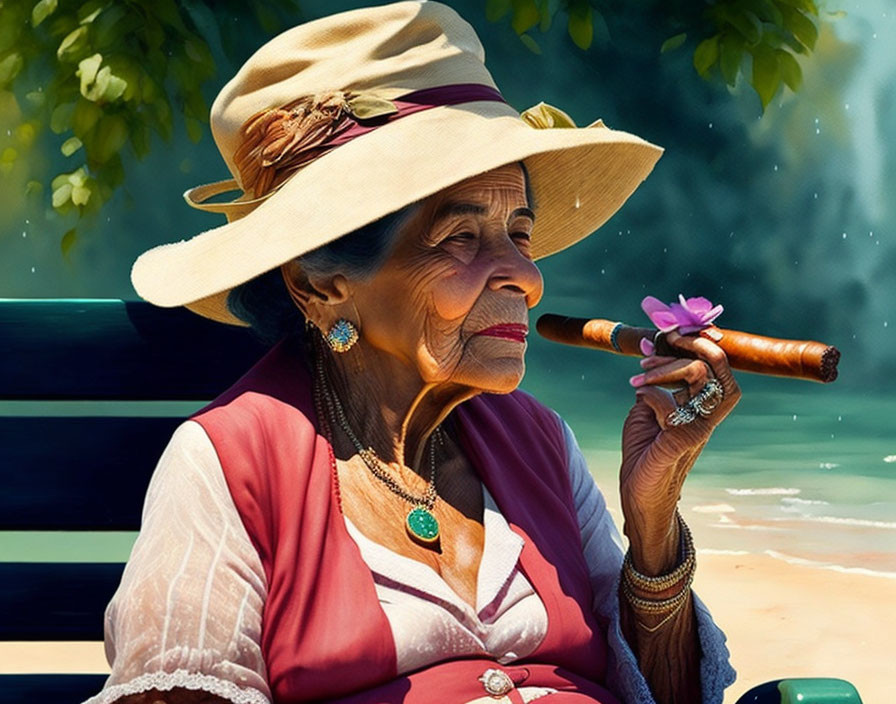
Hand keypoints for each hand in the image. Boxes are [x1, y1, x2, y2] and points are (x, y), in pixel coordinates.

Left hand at [619, 330, 740, 574]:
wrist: (639, 495)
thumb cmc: (645, 452)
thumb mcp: (648, 408)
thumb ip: (657, 381)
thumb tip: (653, 345)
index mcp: (702, 406)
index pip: (719, 365)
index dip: (701, 341)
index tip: (671, 332)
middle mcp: (706, 416)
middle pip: (717, 365)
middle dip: (688, 344)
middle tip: (657, 345)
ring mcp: (697, 429)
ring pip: (699, 377)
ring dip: (664, 367)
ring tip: (639, 375)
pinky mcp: (680, 443)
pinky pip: (671, 406)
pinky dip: (651, 394)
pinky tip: (638, 396)